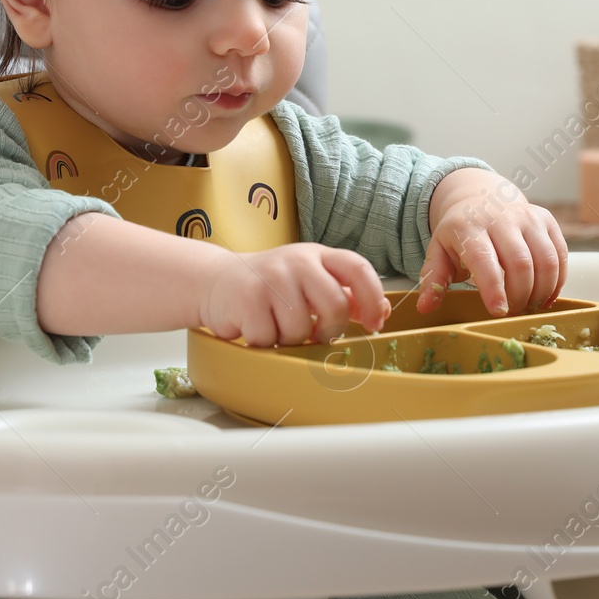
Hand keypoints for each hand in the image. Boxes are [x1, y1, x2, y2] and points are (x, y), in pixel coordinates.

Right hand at [198, 243, 391, 347]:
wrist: (216, 282)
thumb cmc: (269, 286)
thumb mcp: (308, 281)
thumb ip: (343, 294)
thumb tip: (383, 310)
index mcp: (317, 255)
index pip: (358, 267)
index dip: (373, 297)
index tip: (375, 324)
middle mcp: (296, 260)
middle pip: (334, 306)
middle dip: (329, 332)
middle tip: (314, 336)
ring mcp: (271, 277)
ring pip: (301, 329)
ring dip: (290, 340)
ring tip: (276, 327)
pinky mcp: (247, 298)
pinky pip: (271, 338)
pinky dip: (265, 343)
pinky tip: (256, 328)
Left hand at [417, 169, 567, 316]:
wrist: (482, 198)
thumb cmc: (460, 232)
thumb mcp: (439, 251)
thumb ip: (434, 279)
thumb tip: (425, 308)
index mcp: (469, 226)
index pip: (484, 259)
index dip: (494, 288)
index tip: (499, 311)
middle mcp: (501, 218)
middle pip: (520, 263)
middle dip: (520, 295)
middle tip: (512, 312)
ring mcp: (527, 217)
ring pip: (546, 260)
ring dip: (541, 291)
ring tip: (528, 306)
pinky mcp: (547, 221)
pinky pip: (560, 255)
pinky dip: (557, 281)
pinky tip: (545, 296)